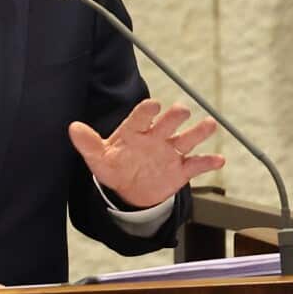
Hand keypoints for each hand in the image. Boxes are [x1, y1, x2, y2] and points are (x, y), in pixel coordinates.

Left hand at [68, 99, 224, 207]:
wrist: (129, 188)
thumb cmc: (114, 166)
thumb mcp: (98, 157)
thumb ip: (88, 143)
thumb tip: (73, 128)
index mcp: (134, 131)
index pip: (140, 117)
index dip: (146, 111)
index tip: (153, 105)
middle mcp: (155, 137)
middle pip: (167, 124)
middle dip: (174, 117)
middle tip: (181, 110)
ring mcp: (169, 152)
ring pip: (186, 139)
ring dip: (197, 133)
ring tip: (209, 125)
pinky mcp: (180, 169)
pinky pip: (196, 164)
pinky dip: (208, 162)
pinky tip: (219, 159)